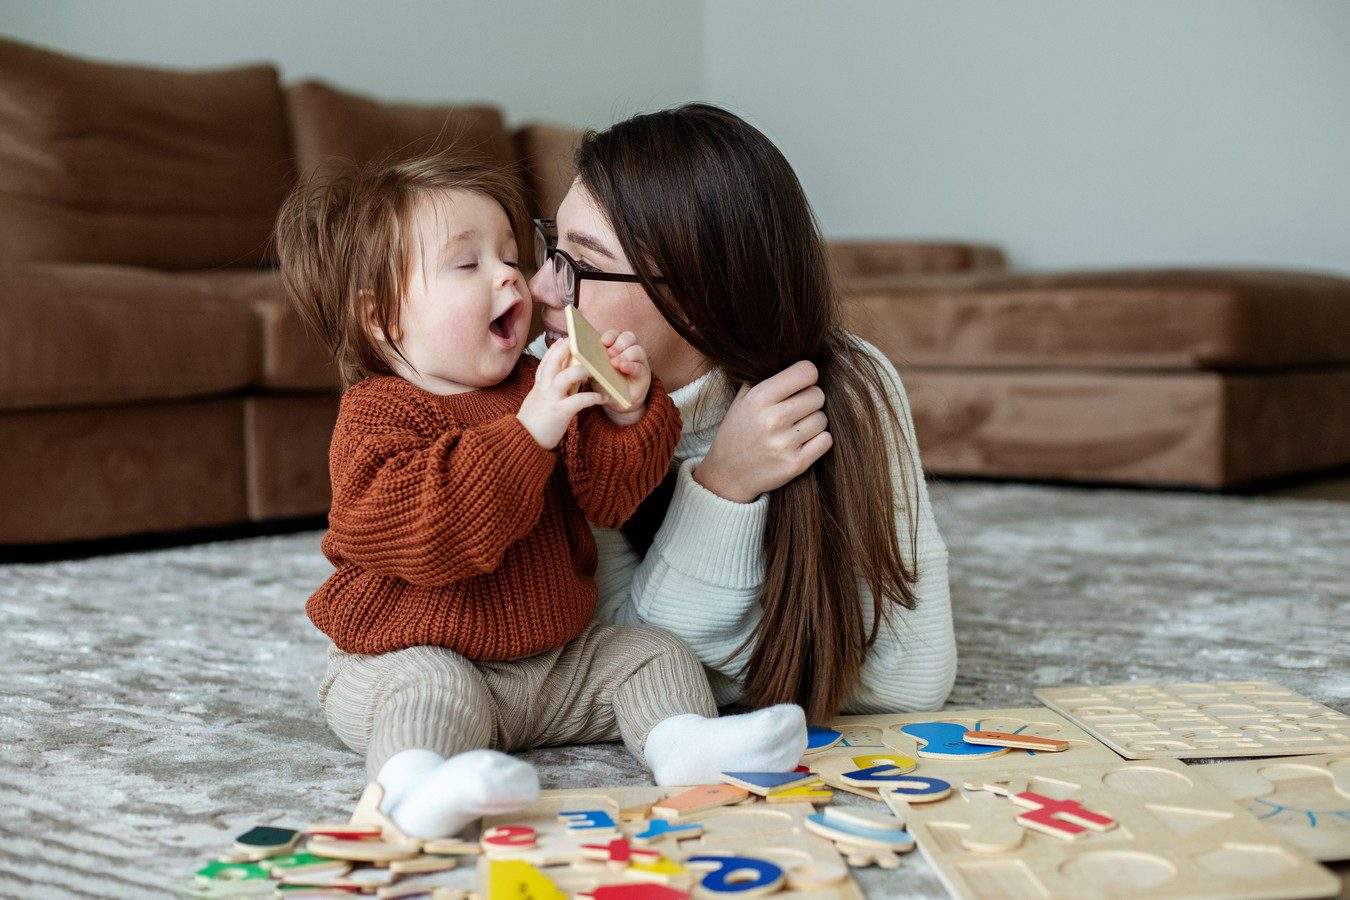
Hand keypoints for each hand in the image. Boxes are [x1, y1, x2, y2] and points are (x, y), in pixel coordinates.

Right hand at [516, 338, 605, 448]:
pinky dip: (592, 397)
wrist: (524, 442)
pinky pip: (578, 400)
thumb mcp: (539, 402)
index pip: (545, 363)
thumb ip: (549, 391)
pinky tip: (602, 397)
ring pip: (565, 377)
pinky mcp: (560, 412)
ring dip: (581, 370)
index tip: (564, 340)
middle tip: (579, 342)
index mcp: (539, 387)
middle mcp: (543, 389)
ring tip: (596, 369)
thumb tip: (564, 382)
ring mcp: (551, 399)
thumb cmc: (534, 424)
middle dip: (565, 350)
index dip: (555, 350)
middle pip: (553, 363)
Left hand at [598, 329, 650, 425]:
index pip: (614, 334)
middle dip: (618, 342)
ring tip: (614, 362)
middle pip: (628, 337)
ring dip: (626, 353)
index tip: (602, 341)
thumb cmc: (604, 384)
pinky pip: (640, 367)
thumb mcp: (594, 372)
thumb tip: (573, 349)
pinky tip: (623, 368)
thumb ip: (589, 360)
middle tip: (609, 352)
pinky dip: (632, 366)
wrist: (616, 403)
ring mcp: (638, 362)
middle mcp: (628, 351)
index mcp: (614, 347)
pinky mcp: (644, 375)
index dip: (609, 335)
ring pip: (637, 349)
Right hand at [693, 360, 830, 502]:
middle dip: (811, 400)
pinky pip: (826, 441)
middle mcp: (773, 419)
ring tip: (796, 428)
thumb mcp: (742, 400)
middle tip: (797, 409)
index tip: (801, 384)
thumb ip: (765, 378)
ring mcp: (785, 444)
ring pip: (823, 419)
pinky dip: (819, 440)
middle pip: (818, 395)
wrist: (727, 474)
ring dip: (813, 422)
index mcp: (760, 398)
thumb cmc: (738, 432)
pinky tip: (804, 442)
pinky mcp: (796, 464)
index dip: (807, 376)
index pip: (806, 372)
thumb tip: (794, 359)